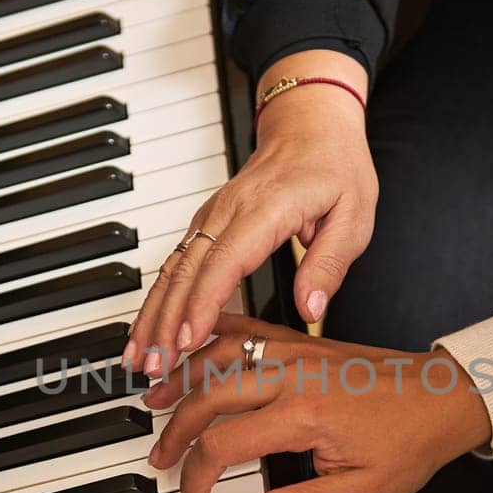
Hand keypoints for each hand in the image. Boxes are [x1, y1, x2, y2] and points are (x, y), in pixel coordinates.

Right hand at [123, 53, 377, 375]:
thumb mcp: (354, 215)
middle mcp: (228, 211)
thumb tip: (309, 309)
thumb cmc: (335, 167)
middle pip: (187, 271)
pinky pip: (174, 264)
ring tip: (138, 360)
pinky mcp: (205, 224)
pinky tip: (145, 331)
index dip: (203, 304)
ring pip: (171, 269)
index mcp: (266, 208)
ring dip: (151, 316)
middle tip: (155, 368)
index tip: (186, 340)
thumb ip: (330, 264)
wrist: (310, 124)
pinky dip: (156, 299)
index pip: (226, 262)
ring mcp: (211, 217)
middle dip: (165, 323)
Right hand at [142, 314, 491, 492]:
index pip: (224, 445)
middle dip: (175, 430)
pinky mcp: (300, 342)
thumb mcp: (361, 492)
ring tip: (152, 398)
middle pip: (209, 395)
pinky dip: (208, 338)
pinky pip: (242, 329)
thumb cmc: (409, 442)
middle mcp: (293, 375)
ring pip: (217, 354)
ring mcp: (295, 352)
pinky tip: (189, 349)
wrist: (445, 396)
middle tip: (159, 457)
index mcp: (305, 415)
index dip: (197, 476)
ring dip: (180, 376)